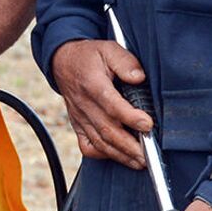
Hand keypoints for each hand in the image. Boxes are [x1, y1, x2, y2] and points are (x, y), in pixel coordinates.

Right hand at [50, 39, 152, 169]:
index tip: (147, 125)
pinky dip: (102, 155)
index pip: (112, 105)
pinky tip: (118, 157)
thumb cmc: (90, 57)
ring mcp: (80, 118)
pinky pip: (87, 146)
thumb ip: (125, 62)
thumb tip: (139, 77)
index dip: (130, 117)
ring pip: (100, 142)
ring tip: (139, 161)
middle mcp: (84, 105)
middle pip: (107, 130)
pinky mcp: (78, 125)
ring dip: (120, 155)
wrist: (63, 62)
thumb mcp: (109, 49)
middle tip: (148, 154)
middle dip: (129, 146)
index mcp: (93, 85)